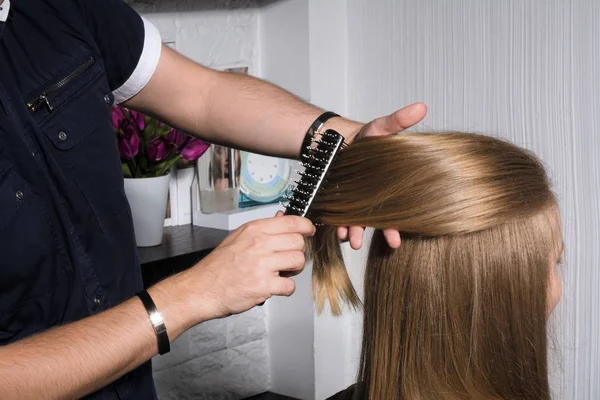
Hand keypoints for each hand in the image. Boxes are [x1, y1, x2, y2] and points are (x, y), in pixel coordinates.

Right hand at [182, 214, 314, 321]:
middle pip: (299, 242)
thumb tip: (282, 217)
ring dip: (293, 270)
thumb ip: (263, 229)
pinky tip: (274, 286)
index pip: (292, 222)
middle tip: (287, 259)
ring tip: (280, 273)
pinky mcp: (264, 285)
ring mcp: (262, 264)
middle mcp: (259, 244)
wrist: (202, 288)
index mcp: (254, 230)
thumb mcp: (239, 237)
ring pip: (298, 262)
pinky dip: (285, 289)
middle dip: (297, 252)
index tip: (309, 231)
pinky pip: (290, 286)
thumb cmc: (219, 266)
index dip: (306, 227)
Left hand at [338, 102, 426, 249]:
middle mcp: (376, 199)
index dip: (398, 224)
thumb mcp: (382, 128)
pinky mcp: (340, 203)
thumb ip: (399, 121)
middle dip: (384, 233)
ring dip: (358, 232)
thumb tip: (421, 106)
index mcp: (390, 187)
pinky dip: (339, 226)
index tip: (397, 239)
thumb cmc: (365, 138)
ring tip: (354, 241)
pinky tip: (339, 231)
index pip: (399, 209)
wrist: (339, 142)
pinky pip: (340, 218)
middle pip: (382, 220)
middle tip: (388, 245)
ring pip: (359, 222)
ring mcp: (357, 203)